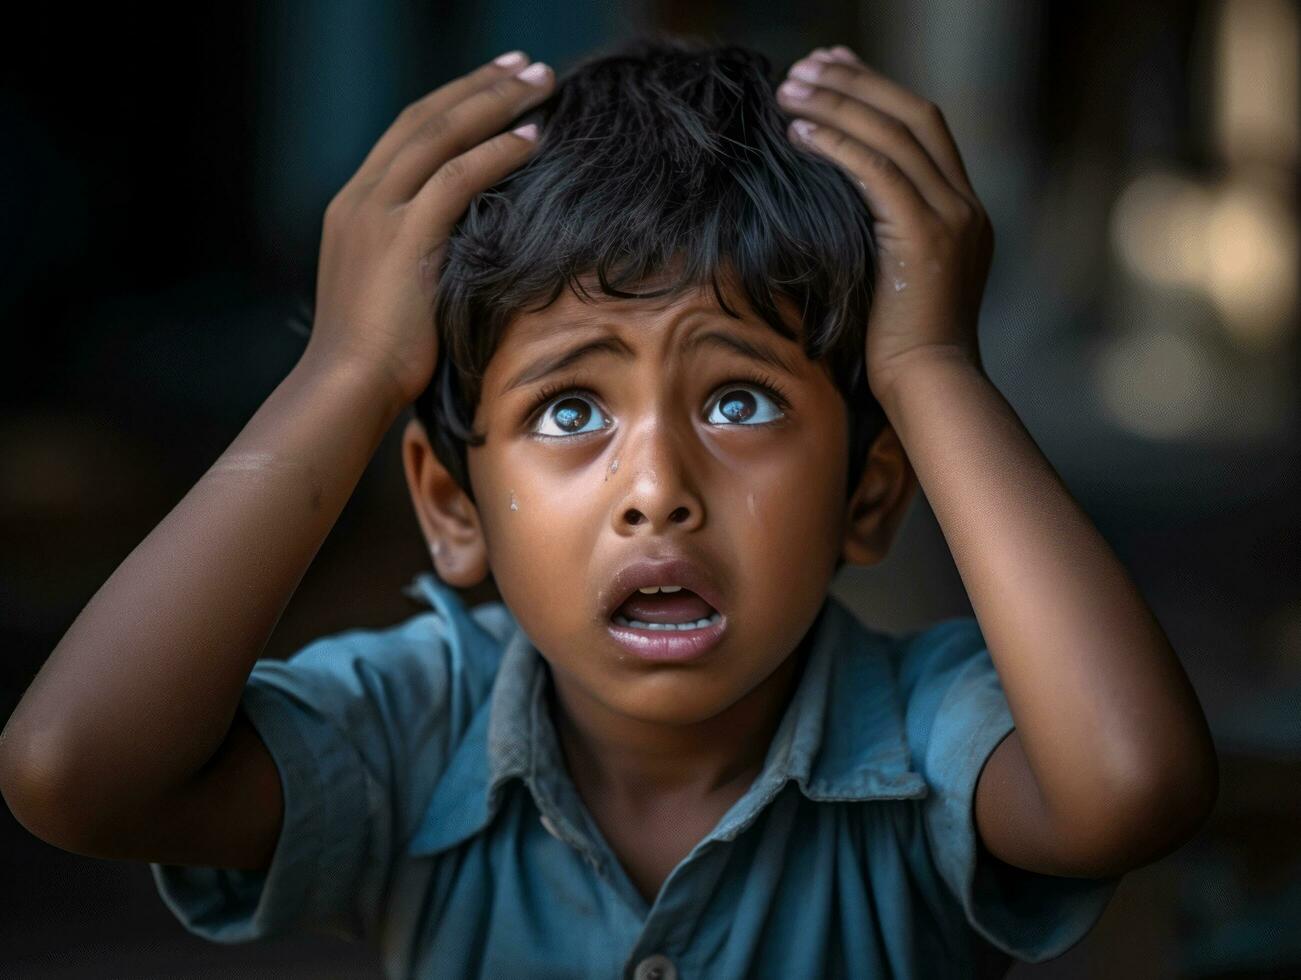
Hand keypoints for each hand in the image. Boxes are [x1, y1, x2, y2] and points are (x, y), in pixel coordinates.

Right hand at [303, 52, 552, 411]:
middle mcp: (361, 198)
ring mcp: (377, 214)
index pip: (406, 134)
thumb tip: (464, 246)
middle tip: (526, 65)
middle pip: (424, 119)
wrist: (346, 384)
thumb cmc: (377, 355)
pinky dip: (496, 152)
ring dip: (495, 104)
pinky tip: (531, 137)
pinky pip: (455, 178)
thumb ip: (418, 254)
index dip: (453, 103)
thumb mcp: (392, 289)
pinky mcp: (402, 238)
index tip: (494, 83)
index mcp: (354, 206)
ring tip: (541, 84)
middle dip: (479, 85)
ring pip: (440, 135)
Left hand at [776, 46, 993, 404]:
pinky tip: (799, 134)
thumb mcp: (897, 278)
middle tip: (804, 67)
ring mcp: (952, 218)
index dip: (877, 91)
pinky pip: (877, 171)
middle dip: (856, 83)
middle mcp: (966, 205)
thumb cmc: (900, 347)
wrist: (929, 385)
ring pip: (894, 135)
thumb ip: (884, 236)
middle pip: (913, 115)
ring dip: (837, 105)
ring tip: (788, 91)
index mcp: (963, 211)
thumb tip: (836, 212)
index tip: (833, 70)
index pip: (924, 127)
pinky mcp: (926, 237)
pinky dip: (836, 145)